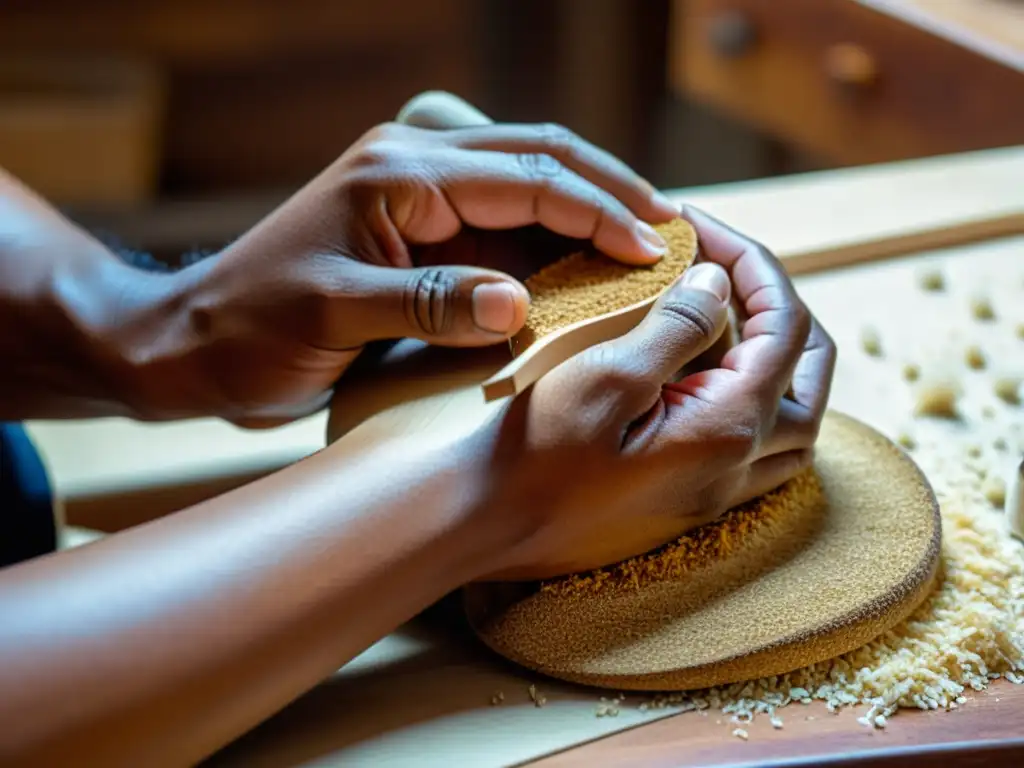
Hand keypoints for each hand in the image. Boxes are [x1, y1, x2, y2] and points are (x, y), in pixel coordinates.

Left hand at [166, 108, 677, 425]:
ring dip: (585, 202)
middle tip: (670, 227)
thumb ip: (427, 306)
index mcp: (399, 173)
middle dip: (608, 189)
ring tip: (643, 235)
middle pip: (537, 154)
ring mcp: (416, 192)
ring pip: (525, 176)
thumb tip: (518, 307)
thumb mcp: (334, 316)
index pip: (526, 178)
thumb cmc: (253, 327)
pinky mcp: (416, 226)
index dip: (597, 211)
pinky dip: (549, 232)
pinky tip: (581, 258)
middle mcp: (413, 165)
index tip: (655, 247)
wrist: (196, 340)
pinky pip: (501, 215)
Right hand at [471, 207, 836, 579]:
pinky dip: (753, 401)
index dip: (755, 266)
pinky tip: (707, 377)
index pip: (785, 330)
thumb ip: (678, 328)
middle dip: (787, 313)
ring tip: (735, 319)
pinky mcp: (688, 501)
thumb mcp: (607, 376)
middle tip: (734, 271)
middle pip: (810, 380)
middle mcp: (736, 468)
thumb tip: (719, 283)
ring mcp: (715, 492)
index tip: (703, 231)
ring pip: (793, 424)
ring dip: (782, 364)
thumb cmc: (536, 453)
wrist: (489, 522)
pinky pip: (756, 450)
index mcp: (727, 430)